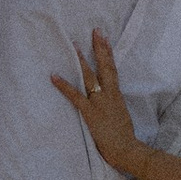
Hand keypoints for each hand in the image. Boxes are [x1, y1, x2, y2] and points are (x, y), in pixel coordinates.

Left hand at [52, 29, 143, 173]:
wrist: (127, 149)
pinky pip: (74, 95)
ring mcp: (99, 102)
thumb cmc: (125, 138)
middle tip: (95, 31)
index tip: (105, 39)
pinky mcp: (89, 112)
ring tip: (73, 45)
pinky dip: (63, 85)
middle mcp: (109, 95)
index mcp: (117, 96)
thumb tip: (110, 103)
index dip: (108, 54)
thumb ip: (114, 107)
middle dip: (99, 48)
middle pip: (104, 67)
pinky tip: (54, 76)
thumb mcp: (121, 117)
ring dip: (81, 60)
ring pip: (89, 77)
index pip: (113, 70)